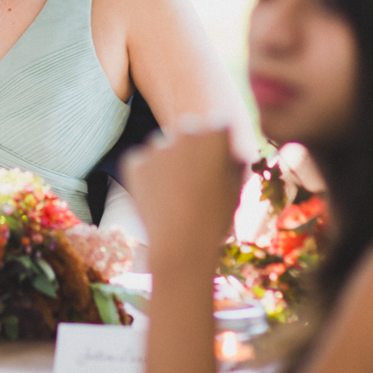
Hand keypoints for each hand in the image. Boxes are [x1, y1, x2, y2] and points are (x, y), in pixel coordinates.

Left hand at [122, 118, 243, 275]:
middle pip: (189, 133)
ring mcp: (157, 144)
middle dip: (192, 151)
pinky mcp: (134, 161)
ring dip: (169, 163)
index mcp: (216, 130)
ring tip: (177, 196)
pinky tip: (159, 198)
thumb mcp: (237, 184)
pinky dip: (148, 176)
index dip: (219, 149)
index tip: (216, 170)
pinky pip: (143, 163)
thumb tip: (226, 146)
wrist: (182, 245)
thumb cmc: (217, 216)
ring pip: (164, 148)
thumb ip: (233, 157)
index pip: (218, 127)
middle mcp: (185, 129)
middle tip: (195, 184)